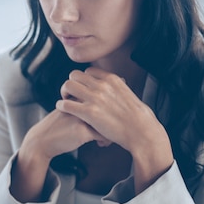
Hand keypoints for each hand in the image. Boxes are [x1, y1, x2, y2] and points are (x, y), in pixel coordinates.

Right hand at [12, 103, 107, 201]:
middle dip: (114, 120)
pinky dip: (105, 140)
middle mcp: (81, 104)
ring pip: (109, 122)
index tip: (110, 119)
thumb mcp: (68, 110)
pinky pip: (103, 135)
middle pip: (108, 108)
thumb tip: (100, 106)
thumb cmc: (56, 126)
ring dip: (111, 131)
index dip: (110, 109)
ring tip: (107, 138)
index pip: (102, 97)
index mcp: (78, 97)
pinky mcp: (82, 131)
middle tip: (112, 129)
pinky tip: (101, 144)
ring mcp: (82, 117)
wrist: (41, 140)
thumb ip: (81, 105)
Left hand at [55, 67, 172, 192]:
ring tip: (66, 101)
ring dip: (64, 93)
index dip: (83, 80)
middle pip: (74, 75)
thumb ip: (117, 87)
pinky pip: (67, 104)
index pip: (88, 71)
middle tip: (70, 94)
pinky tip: (62, 109)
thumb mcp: (128, 94)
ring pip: (68, 86)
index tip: (82, 88)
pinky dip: (61, 105)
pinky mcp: (89, 113)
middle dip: (71, 84)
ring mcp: (95, 98)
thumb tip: (116, 84)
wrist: (142, 132)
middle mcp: (102, 86)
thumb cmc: (138, 118)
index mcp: (112, 79)